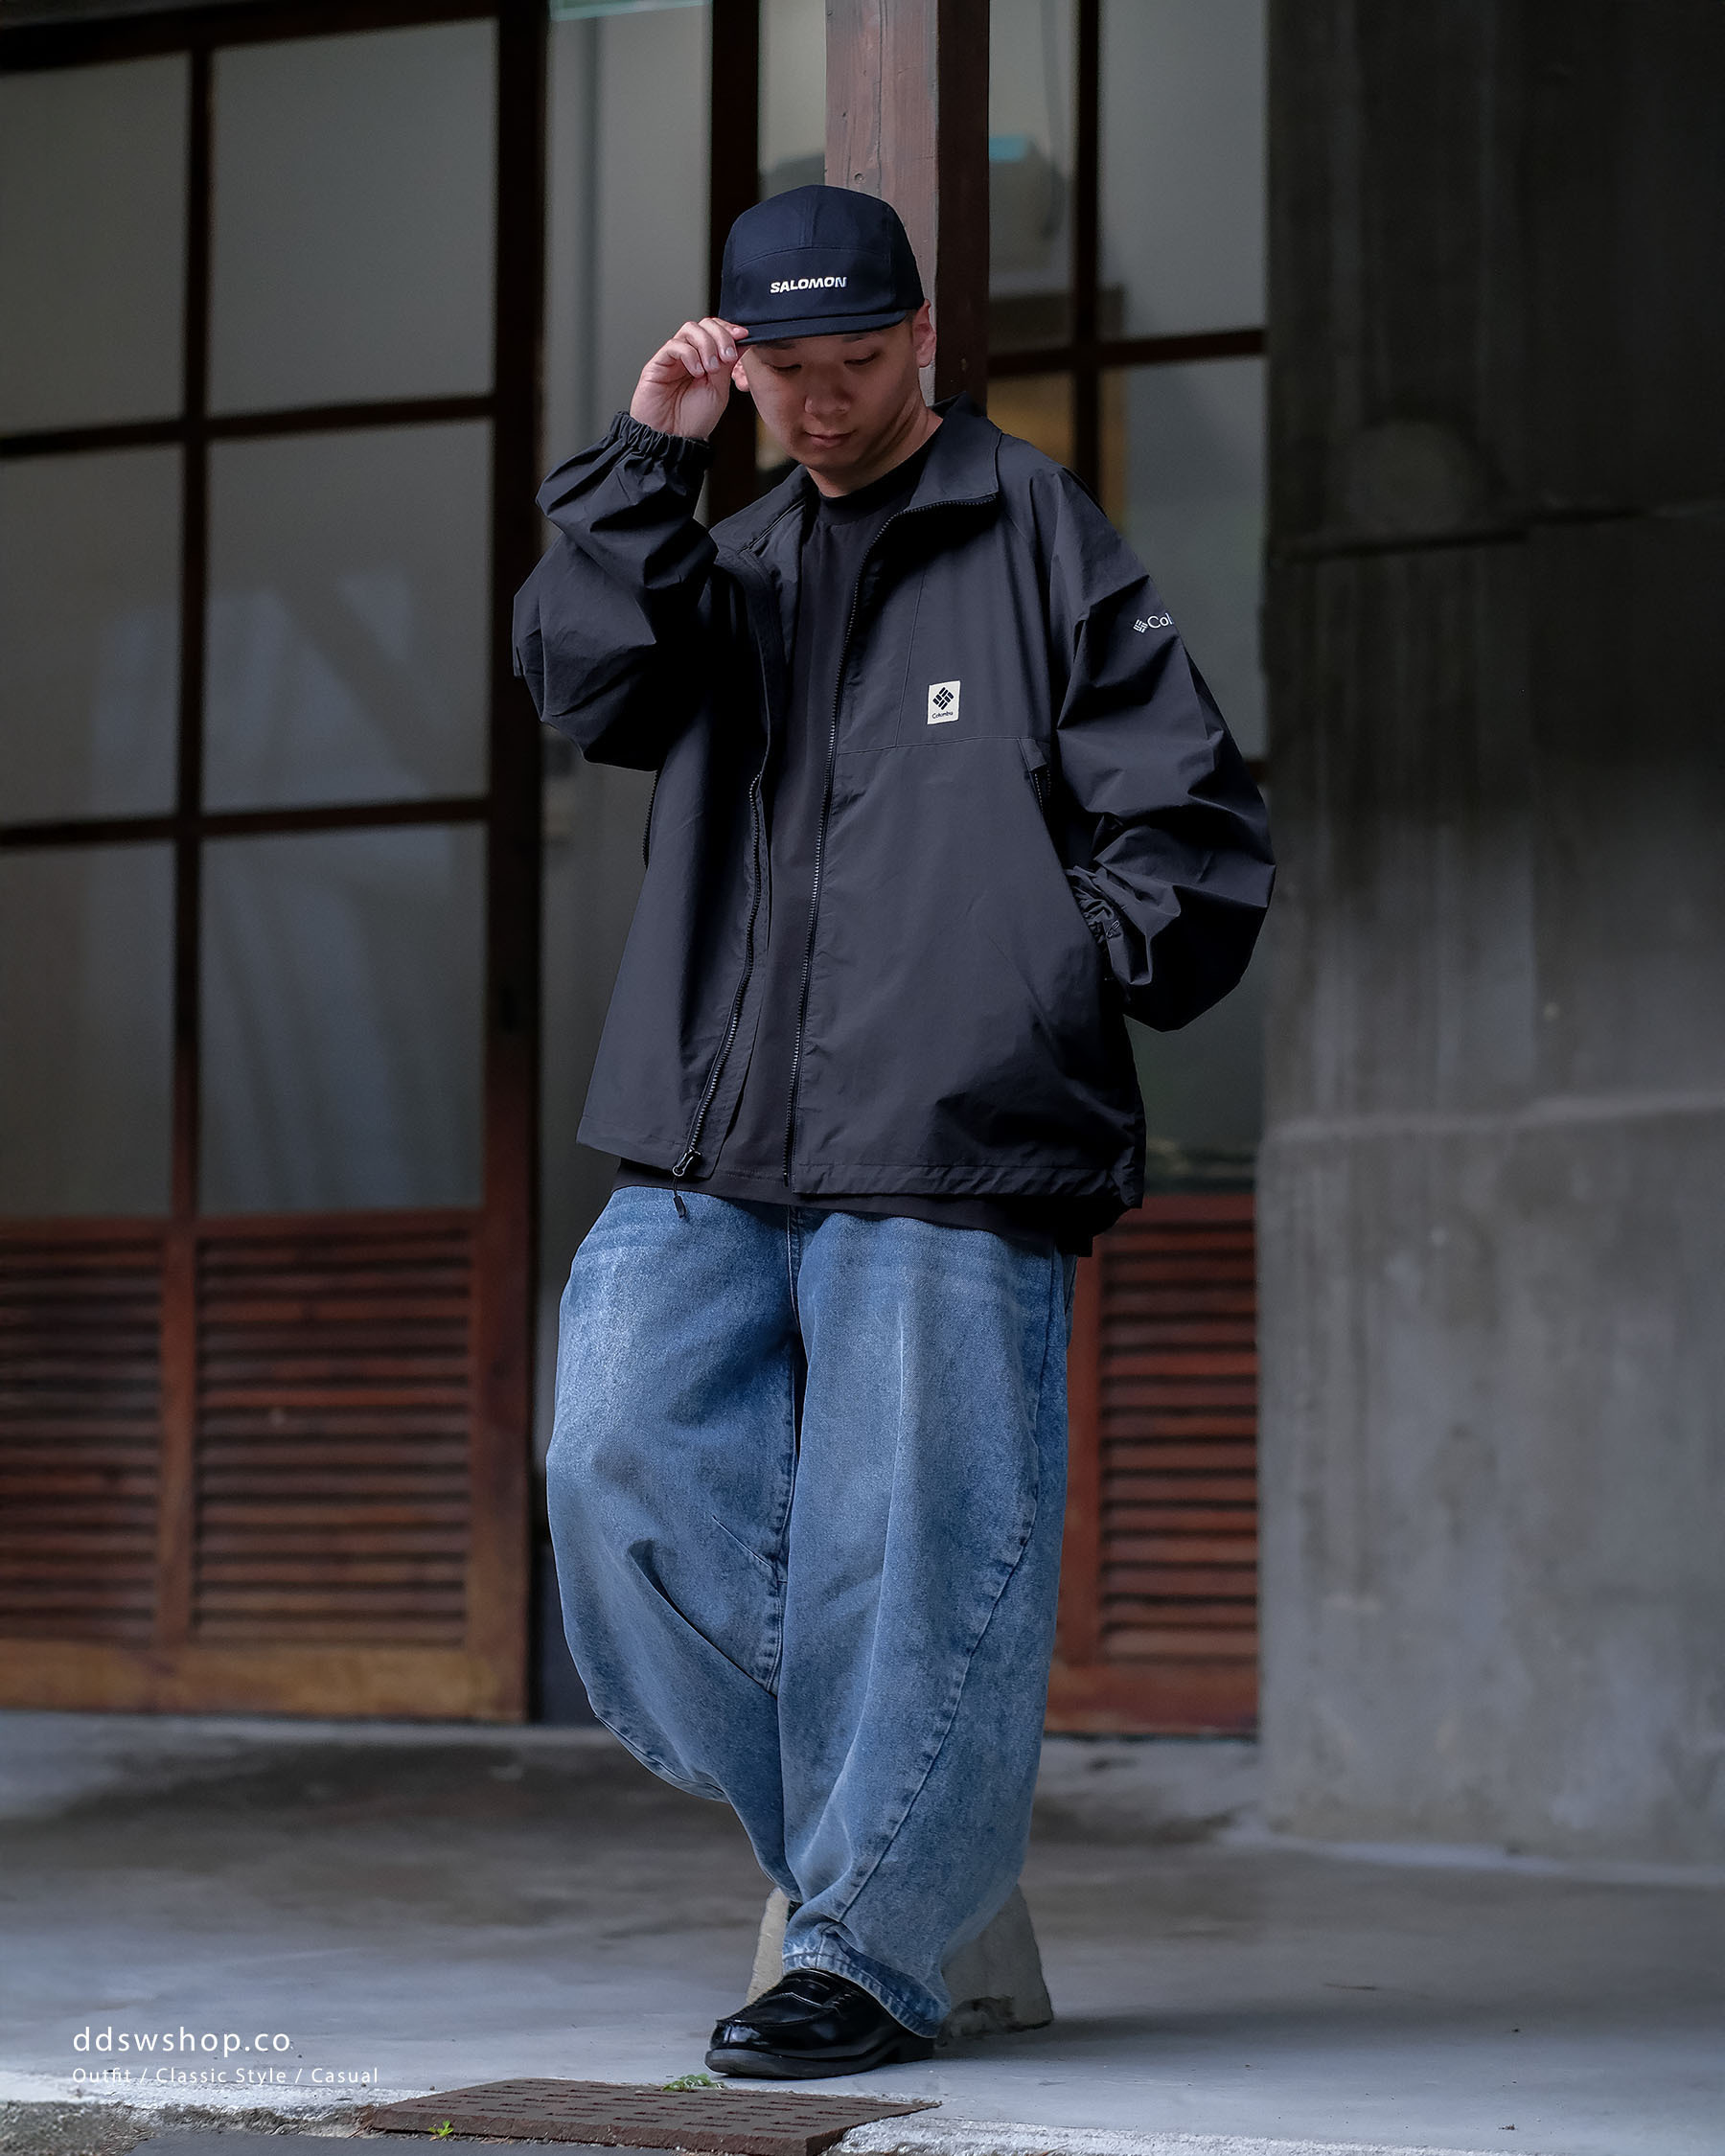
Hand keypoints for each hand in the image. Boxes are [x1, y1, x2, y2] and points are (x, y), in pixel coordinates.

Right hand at [629, 317, 749, 440]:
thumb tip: (741, 342)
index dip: (729, 329)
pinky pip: (674, 345)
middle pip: (704, 324)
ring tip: (711, 368)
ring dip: (706, 344)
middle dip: (720, 336)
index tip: (743, 336)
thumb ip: (727, 366)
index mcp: (705, 360)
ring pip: (690, 329)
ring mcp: (673, 358)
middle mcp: (689, 355)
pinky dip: (690, 354)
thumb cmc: (693, 421)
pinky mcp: (657, 364)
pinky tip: (696, 372)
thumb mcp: (719, 391)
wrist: (673, 441)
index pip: (716, 331)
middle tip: (727, 356)